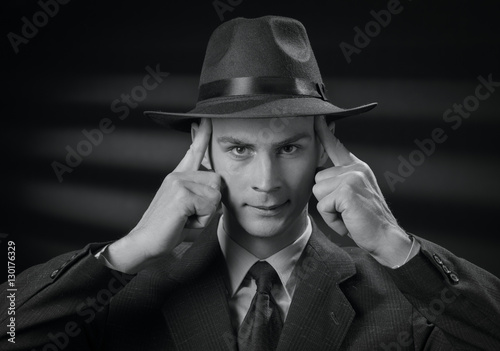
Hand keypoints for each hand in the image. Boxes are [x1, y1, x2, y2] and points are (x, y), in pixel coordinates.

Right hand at [107, 118, 220, 272]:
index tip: (205, 119)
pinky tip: (183, 222)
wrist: (144, 244)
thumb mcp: (188, 211)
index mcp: (178, 177)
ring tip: (186, 220)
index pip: (193, 152)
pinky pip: (210, 206)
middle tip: (190, 216)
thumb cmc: (167, 231)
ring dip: (206, 214)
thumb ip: (201, 197)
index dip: (201, 136)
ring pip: (215, 195)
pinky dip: (201, 221)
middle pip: (217, 181)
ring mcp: (178, 183)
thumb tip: (217, 189)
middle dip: (211, 204)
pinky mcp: (181, 195)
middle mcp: (178, 176)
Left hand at [313, 116, 411, 266]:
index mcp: (357, 167)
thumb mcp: (354, 196)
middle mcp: (355, 168)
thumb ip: (339, 181)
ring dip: (329, 210)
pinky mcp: (347, 191)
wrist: (387, 238)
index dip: (324, 132)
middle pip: (317, 179)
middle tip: (348, 211)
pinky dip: (332, 219)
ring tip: (349, 215)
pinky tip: (349, 221)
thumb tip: (318, 173)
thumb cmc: (367, 222)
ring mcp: (352, 178)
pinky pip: (323, 205)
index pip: (336, 146)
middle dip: (327, 200)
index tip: (317, 117)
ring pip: (317, 192)